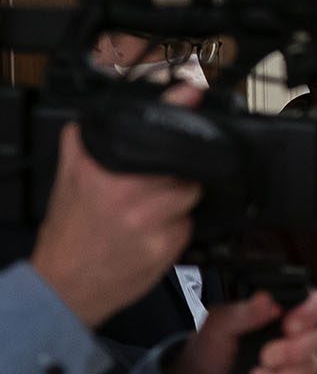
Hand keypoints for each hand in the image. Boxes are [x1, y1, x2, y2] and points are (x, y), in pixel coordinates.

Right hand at [32, 85, 204, 327]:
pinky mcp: (168, 244)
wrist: (66, 284)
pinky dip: (177, 228)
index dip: (176, 106)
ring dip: (177, 202)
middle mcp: (127, 189)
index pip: (148, 128)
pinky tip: (152, 234)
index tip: (193, 89)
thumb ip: (88, 143)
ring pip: (190, 194)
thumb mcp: (70, 178)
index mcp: (101, 167)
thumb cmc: (71, 231)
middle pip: (181, 165)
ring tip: (149, 212)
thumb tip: (108, 111)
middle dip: (174, 173)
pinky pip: (189, 225)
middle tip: (151, 188)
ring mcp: (150, 218)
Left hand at [163, 289, 316, 373]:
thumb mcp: (220, 324)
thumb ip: (245, 311)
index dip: (311, 314)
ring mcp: (299, 363)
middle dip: (291, 351)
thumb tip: (268, 299)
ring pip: (312, 367)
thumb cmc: (212, 346)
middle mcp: (297, 335)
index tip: (290, 325)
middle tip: (265, 356)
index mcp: (284, 312)